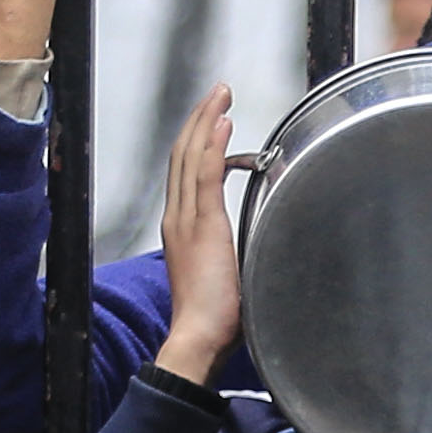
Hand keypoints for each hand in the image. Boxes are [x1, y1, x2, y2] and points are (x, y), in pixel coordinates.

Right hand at [151, 84, 241, 381]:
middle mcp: (178, 219)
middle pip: (183, 155)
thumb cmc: (213, 317)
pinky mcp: (203, 228)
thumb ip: (230, 253)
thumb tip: (253, 246)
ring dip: (206, 122)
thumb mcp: (222, 274)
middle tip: (217, 94)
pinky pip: (204, 176)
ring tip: (220, 97)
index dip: (197, 141)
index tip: (213, 119)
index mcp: (181, 228)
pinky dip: (212, 146)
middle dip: (200, 121)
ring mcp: (186, 221)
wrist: (198, 338)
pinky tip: (222, 124)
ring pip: (191, 157)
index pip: (185, 173)